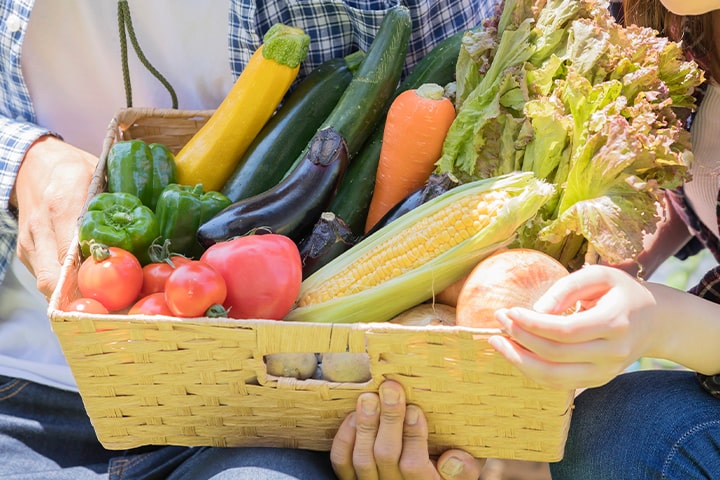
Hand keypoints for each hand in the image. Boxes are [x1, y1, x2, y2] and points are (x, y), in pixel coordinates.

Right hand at [12, 136, 97, 296]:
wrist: (34, 163)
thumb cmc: (74, 170)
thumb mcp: (98, 178)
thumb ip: (111, 207)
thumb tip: (138, 232)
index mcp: (61, 206)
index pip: (71, 253)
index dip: (89, 276)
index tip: (113, 289)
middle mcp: (40, 228)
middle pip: (54, 278)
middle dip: (80, 296)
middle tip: (109, 306)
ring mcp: (29, 242)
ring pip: (46, 283)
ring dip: (71, 295)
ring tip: (100, 301)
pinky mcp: (25, 251)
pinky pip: (43, 276)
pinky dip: (63, 285)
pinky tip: (84, 287)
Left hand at [330, 380, 483, 479]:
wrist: (429, 476)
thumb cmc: (452, 467)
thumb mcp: (469, 469)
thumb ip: (466, 468)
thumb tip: (452, 461)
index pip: (414, 465)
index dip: (413, 437)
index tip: (415, 410)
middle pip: (385, 456)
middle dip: (388, 419)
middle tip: (391, 389)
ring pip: (363, 458)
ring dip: (366, 424)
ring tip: (370, 397)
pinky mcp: (354, 478)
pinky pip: (343, 462)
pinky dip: (346, 437)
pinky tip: (355, 416)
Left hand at [489, 264, 656, 389]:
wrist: (654, 321)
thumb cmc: (619, 292)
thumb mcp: (598, 276)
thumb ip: (567, 287)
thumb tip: (536, 310)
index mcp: (615, 324)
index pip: (565, 331)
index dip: (532, 324)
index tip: (509, 310)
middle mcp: (613, 354)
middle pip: (556, 355)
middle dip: (520, 338)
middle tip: (498, 319)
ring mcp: (606, 372)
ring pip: (553, 377)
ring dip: (519, 360)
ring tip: (497, 341)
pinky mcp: (596, 381)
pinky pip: (558, 383)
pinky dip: (531, 370)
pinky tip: (514, 352)